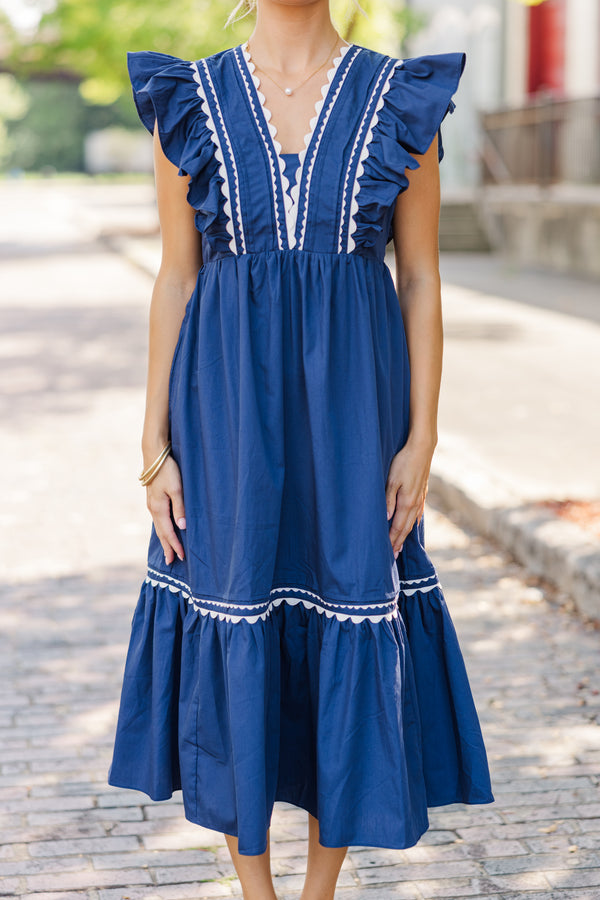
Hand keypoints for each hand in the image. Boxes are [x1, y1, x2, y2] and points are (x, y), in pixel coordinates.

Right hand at [146, 455, 185, 564]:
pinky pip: (158, 519)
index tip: (181, 557)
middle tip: (172, 561)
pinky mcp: (153, 499)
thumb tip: (182, 527)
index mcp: (159, 508)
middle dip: (167, 547)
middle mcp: (153, 508)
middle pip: (161, 532)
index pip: (168, 532)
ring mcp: (152, 504)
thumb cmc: (168, 470)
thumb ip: (180, 508)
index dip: (175, 545)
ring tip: (168, 550)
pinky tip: (165, 530)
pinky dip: (162, 528)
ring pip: (159, 526)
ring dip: (164, 539)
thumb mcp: (177, 488)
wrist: (154, 455)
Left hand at [385, 439, 433, 557]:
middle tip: (393, 556)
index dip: (392, 540)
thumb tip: (387, 519)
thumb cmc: (403, 462)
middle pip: (406, 528)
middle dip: (399, 542)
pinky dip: (414, 522)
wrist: (422, 448)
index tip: (387, 553)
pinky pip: (417, 512)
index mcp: (407, 502)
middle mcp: (415, 503)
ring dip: (406, 534)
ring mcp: (420, 498)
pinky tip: (413, 524)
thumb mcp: (391, 480)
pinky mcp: (422, 492)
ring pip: (412, 521)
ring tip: (401, 544)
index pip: (398, 527)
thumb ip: (389, 500)